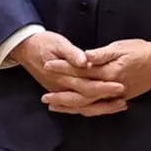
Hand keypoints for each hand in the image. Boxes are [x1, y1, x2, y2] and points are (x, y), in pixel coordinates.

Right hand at [12, 31, 127, 115]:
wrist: (25, 48)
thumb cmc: (44, 43)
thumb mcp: (59, 43)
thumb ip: (73, 53)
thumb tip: (84, 61)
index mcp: (64, 75)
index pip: (87, 85)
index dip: (104, 87)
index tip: (120, 86)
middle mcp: (62, 87)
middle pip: (87, 98)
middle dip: (106, 101)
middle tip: (124, 100)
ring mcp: (60, 91)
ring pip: (82, 106)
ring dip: (100, 108)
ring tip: (119, 106)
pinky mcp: (60, 90)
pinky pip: (77, 104)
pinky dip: (91, 107)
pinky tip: (103, 106)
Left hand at [43, 39, 150, 108]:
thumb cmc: (142, 50)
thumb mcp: (121, 46)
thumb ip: (100, 54)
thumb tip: (82, 57)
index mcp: (109, 71)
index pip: (81, 71)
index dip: (63, 68)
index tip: (48, 66)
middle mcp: (110, 86)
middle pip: (81, 92)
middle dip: (61, 93)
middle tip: (44, 95)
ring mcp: (115, 96)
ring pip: (88, 105)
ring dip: (70, 106)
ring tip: (54, 106)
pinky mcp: (119, 99)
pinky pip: (99, 109)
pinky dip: (86, 110)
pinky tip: (76, 110)